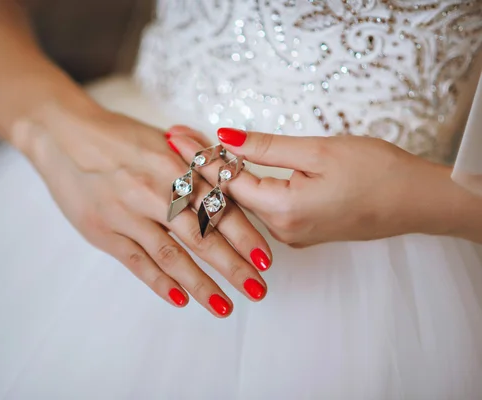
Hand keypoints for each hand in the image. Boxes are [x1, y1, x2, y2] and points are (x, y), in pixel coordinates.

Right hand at [10, 97, 271, 316]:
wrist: (62, 133)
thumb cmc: (115, 135)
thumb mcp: (159, 138)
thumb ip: (193, 160)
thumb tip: (230, 176)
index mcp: (173, 164)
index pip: (217, 205)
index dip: (244, 234)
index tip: (266, 258)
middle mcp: (153, 190)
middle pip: (201, 235)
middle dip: (233, 265)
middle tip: (257, 290)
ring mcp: (127, 213)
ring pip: (171, 254)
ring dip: (200, 283)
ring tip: (224, 306)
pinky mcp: (103, 230)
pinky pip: (136, 261)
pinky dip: (158, 281)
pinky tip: (179, 298)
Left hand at [170, 126, 468, 246]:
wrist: (415, 202)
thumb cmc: (376, 173)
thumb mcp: (318, 150)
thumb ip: (266, 148)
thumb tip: (225, 138)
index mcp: (283, 209)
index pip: (226, 181)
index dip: (198, 157)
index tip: (173, 136)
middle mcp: (281, 229)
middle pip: (228, 197)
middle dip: (201, 168)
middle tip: (176, 141)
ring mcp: (290, 234)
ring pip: (243, 205)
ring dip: (220, 179)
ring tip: (193, 154)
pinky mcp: (300, 230)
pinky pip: (260, 209)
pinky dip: (242, 190)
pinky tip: (231, 173)